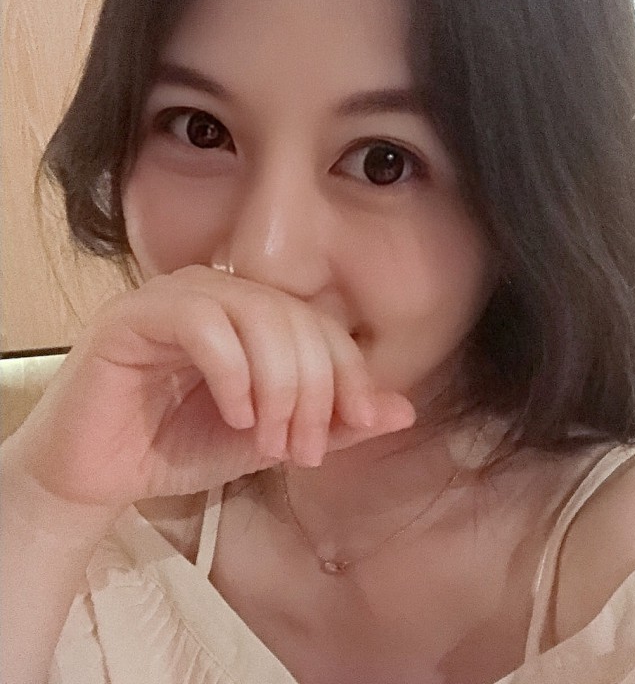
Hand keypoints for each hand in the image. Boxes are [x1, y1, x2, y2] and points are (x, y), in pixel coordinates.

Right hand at [11, 265, 415, 507]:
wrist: (101, 473)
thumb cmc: (183, 446)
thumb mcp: (274, 438)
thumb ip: (334, 422)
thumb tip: (402, 410)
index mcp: (257, 313)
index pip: (324, 326)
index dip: (351, 374)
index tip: (356, 427)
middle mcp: (223, 292)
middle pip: (298, 320)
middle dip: (315, 391)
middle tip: (304, 450)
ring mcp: (177, 296)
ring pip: (259, 315)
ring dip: (279, 386)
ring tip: (268, 440)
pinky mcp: (135, 314)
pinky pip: (204, 324)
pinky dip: (232, 374)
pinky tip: (234, 416)